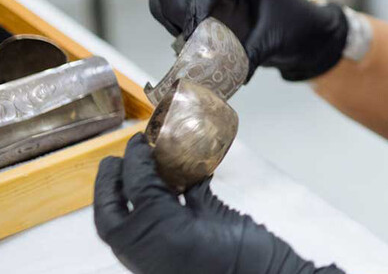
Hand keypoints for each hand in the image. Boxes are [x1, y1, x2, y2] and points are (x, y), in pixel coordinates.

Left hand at [94, 134, 343, 273]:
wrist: (256, 273)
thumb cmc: (202, 259)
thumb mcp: (162, 225)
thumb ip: (146, 194)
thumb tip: (137, 158)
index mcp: (137, 244)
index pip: (114, 205)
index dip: (115, 175)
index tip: (129, 145)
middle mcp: (154, 235)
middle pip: (133, 197)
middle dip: (130, 170)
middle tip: (135, 144)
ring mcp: (182, 227)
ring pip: (162, 191)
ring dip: (159, 168)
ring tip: (161, 145)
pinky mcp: (208, 218)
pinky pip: (194, 191)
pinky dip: (193, 172)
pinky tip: (196, 156)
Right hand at [149, 0, 347, 80]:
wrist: (305, 33)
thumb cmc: (296, 30)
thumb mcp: (274, 42)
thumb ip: (246, 58)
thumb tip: (216, 81)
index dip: (196, 2)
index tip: (194, 33)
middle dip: (174, 0)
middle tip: (185, 33)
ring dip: (166, 9)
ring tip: (183, 36)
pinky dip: (166, 16)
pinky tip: (183, 38)